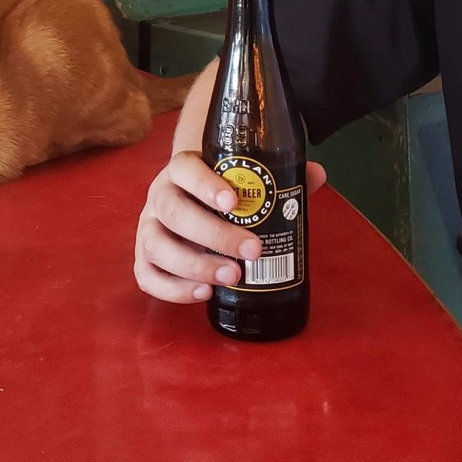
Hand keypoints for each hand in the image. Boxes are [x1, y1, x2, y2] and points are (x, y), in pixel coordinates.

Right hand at [134, 149, 327, 302]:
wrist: (187, 202)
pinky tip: (204, 293)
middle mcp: (159, 196)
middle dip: (212, 233)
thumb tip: (317, 175)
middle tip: (251, 250)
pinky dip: (173, 289)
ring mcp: (148, 228)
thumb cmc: (220, 192)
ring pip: (156, 245)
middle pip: (172, 210)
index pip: (183, 168)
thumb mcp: (244, 180)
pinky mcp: (144, 259)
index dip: (205, 183)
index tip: (233, 201)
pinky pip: (147, 276)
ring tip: (233, 277)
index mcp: (181, 171)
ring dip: (194, 264)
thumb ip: (277, 177)